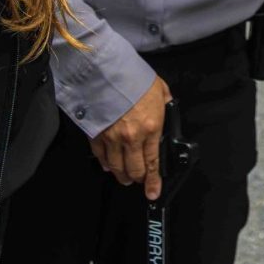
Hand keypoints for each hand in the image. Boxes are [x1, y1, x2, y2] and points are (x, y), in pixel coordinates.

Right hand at [88, 75, 170, 199]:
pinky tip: (108, 166)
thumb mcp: (160, 90)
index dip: (153, 182)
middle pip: (134, 169)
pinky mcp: (96, 135)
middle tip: (138, 181)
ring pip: (116, 167)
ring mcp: (112, 138)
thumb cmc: (135, 78)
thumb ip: (164, 104)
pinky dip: (105, 164)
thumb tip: (167, 109)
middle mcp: (132, 138)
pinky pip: (101, 156)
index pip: (153, 162)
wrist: (108, 71)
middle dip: (137, 179)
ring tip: (124, 177)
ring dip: (121, 175)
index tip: (153, 192)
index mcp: (151, 128)